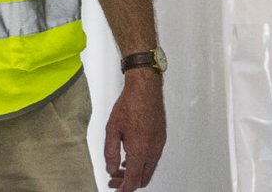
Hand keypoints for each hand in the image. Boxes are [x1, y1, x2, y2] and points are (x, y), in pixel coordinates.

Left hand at [104, 70, 166, 190]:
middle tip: (114, 179)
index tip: (115, 189)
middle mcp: (153, 150)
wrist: (145, 89)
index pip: (133, 180)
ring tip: (119, 168)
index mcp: (140, 150)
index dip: (123, 188)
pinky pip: (152, 159)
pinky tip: (129, 156)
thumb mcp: (112, 130)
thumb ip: (110, 153)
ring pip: (148, 169)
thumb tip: (111, 168)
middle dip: (128, 182)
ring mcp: (159, 145)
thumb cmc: (130, 105)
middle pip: (143, 178)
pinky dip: (141, 163)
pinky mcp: (161, 139)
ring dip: (135, 172)